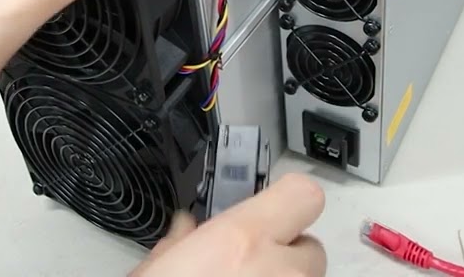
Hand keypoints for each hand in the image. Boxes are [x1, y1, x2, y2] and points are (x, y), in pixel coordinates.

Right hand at [131, 174, 327, 276]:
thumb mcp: (154, 270)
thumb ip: (178, 243)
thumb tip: (186, 232)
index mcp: (241, 242)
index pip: (303, 194)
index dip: (290, 199)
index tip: (273, 205)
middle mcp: (278, 271)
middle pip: (309, 247)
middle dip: (284, 253)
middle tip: (248, 264)